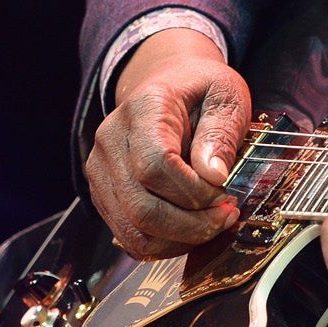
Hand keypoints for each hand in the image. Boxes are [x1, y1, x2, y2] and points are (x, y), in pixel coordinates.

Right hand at [85, 27, 250, 259]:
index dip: (193, 191)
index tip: (225, 193)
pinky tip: (192, 228)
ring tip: (213, 223)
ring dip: (179, 239)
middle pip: (140, 207)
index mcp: (144, 109)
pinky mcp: (103, 193)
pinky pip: (129, 235)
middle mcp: (111, 140)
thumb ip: (221, 133)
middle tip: (226, 216)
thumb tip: (213, 176)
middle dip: (191, 225)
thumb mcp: (226, 96)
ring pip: (132, 229)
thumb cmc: (201, 91)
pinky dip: (164, 242)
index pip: (155, 165)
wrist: (168, 84)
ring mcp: (101, 169)